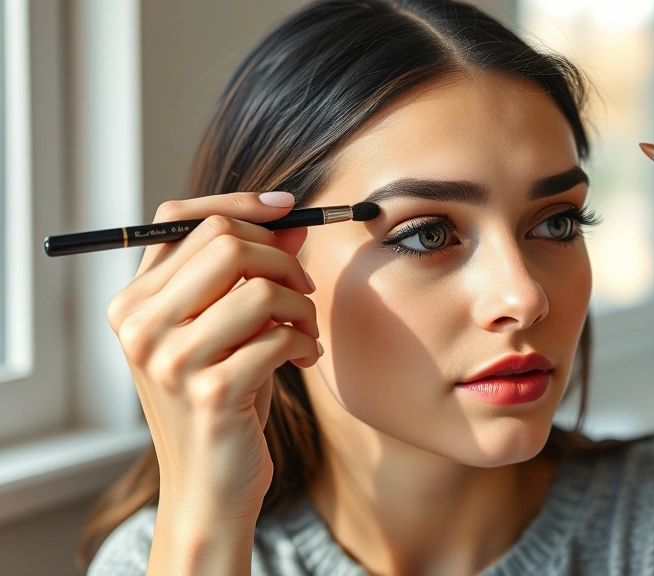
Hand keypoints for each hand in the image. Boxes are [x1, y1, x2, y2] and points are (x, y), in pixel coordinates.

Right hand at [106, 191, 322, 521]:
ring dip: (301, 306)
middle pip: (226, 244)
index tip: (288, 210)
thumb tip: (290, 220)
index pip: (181, 220)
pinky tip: (304, 359)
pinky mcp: (213, 392)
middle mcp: (141, 327)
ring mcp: (172, 361)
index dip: (240, 206)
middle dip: (282, 260)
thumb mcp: (227, 329)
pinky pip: (280, 337)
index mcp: (133, 303)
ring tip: (305, 331)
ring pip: (262, 289)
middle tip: (303, 289)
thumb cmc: (222, 397)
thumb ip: (249, 272)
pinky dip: (305, 342)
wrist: (209, 485)